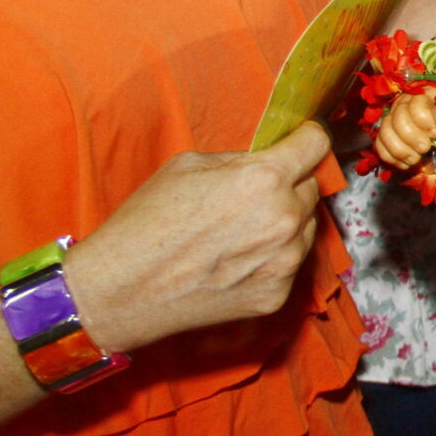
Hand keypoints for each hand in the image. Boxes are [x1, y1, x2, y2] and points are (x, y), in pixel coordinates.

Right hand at [61, 122, 331, 355]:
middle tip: (252, 196)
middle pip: (311, 187)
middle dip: (290, 185)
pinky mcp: (278, 295)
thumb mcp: (188, 166)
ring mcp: (285, 262)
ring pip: (305, 226)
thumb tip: (269, 160)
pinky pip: (290, 263)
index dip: (307, 139)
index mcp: (264, 179)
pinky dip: (273, 258)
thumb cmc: (145, 222)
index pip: (316, 145)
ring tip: (240, 231)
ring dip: (286, 222)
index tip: (301, 142)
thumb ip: (240, 161)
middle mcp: (285, 219)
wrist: (119, 292)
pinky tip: (236, 261)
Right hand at [373, 93, 435, 168]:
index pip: (417, 103)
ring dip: (401, 150)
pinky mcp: (383, 135)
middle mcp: (403, 103)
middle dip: (412, 137)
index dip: (425, 120)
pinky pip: (379, 145)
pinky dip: (392, 157)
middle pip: (399, 118)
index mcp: (423, 94)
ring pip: (386, 132)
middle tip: (425, 149)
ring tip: (416, 159)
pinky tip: (406, 164)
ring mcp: (391, 118)